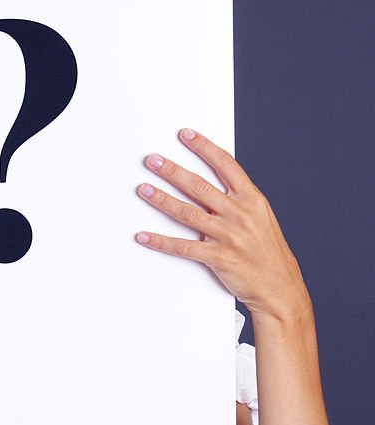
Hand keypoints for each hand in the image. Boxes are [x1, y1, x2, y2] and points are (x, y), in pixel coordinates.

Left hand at [135, 127, 309, 318]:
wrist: (280, 289)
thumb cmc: (268, 254)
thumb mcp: (261, 219)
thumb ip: (239, 201)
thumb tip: (216, 184)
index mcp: (252, 200)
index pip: (226, 165)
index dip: (204, 148)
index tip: (186, 135)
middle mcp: (240, 214)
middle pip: (200, 187)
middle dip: (174, 171)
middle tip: (153, 160)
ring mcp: (229, 236)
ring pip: (188, 213)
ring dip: (162, 200)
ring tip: (144, 188)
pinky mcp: (219, 258)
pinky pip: (183, 247)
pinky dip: (161, 242)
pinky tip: (144, 235)